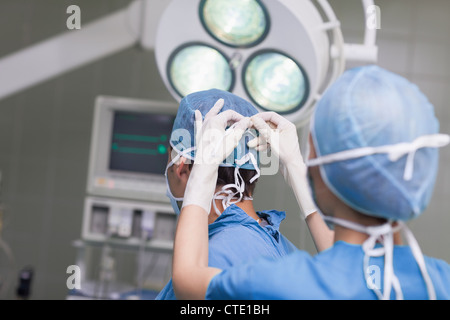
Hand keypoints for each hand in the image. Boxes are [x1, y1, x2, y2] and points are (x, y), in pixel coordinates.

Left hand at [182, 99, 251, 213]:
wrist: (206, 163)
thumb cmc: (220, 151)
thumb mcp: (233, 139)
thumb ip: (240, 127)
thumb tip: (247, 120)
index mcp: (216, 120)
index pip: (230, 113)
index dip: (239, 116)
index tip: (246, 122)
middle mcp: (208, 122)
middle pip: (220, 113)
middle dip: (228, 112)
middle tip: (233, 109)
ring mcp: (202, 128)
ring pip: (209, 115)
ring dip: (215, 109)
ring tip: (219, 103)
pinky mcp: (199, 135)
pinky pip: (198, 123)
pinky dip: (198, 117)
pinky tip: (197, 112)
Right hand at [248, 112, 316, 218]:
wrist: (292, 168)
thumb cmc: (286, 153)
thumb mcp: (272, 138)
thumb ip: (262, 128)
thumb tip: (254, 119)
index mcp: (286, 125)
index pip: (272, 116)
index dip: (260, 116)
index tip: (251, 120)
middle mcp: (285, 130)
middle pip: (268, 126)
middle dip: (258, 130)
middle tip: (248, 131)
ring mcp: (281, 138)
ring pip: (267, 135)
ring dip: (259, 139)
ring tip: (251, 144)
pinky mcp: (279, 145)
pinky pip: (269, 142)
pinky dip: (263, 145)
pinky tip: (258, 149)